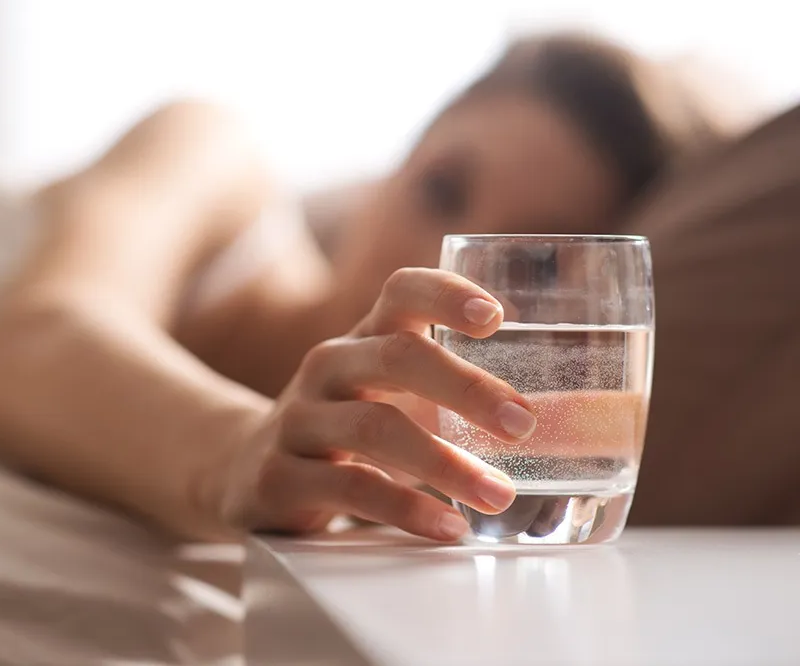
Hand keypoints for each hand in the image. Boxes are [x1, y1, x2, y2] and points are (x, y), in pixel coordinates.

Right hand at [217, 268, 536, 540]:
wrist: (244, 468)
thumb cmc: (344, 427)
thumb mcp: (385, 394)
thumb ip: (453, 394)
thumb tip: (571, 419)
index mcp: (363, 338)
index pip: (401, 290)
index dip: (446, 294)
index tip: (498, 317)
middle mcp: (328, 366)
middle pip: (395, 355)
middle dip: (466, 387)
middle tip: (523, 424)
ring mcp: (299, 419)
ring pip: (374, 426)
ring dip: (445, 462)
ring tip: (498, 493)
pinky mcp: (279, 475)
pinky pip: (349, 487)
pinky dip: (405, 507)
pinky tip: (447, 525)